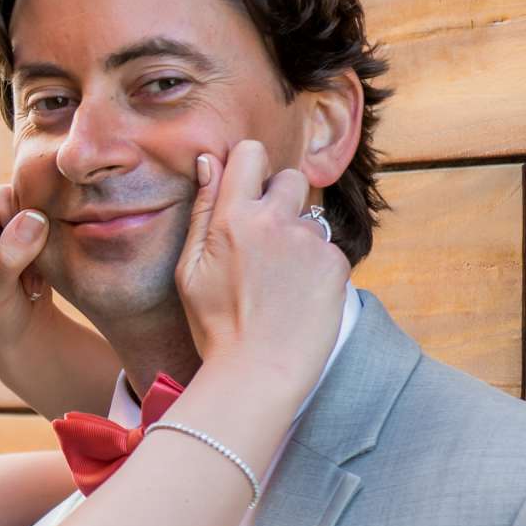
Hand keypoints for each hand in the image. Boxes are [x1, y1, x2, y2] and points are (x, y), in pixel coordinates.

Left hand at [0, 181, 52, 364]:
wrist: (7, 330)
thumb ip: (9, 258)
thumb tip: (33, 219)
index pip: (2, 199)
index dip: (25, 229)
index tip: (21, 270)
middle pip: (14, 194)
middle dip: (30, 231)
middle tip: (24, 272)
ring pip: (28, 199)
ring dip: (37, 233)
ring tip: (26, 268)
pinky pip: (34, 205)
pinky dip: (41, 232)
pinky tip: (32, 258)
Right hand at [173, 141, 347, 386]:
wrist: (258, 372)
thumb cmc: (215, 326)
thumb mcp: (189, 269)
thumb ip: (202, 210)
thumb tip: (209, 160)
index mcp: (233, 217)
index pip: (250, 153)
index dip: (247, 167)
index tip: (244, 189)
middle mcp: (275, 220)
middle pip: (288, 178)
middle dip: (278, 199)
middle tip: (263, 243)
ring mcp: (310, 241)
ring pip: (309, 219)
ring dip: (297, 238)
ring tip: (279, 282)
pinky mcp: (337, 263)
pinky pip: (326, 249)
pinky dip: (315, 267)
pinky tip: (298, 297)